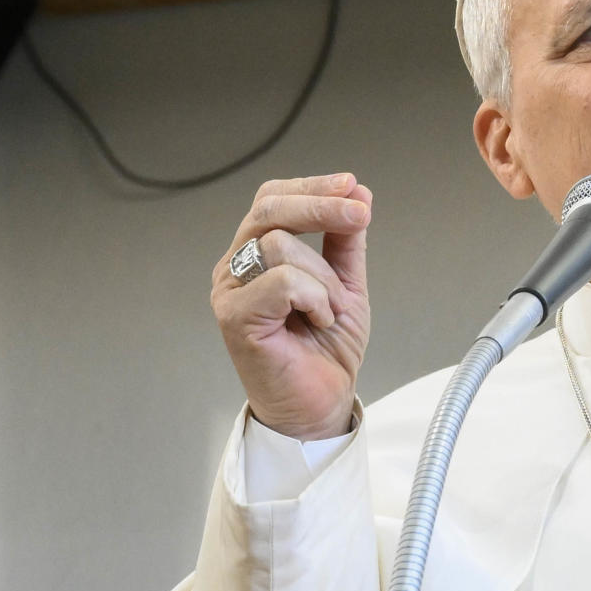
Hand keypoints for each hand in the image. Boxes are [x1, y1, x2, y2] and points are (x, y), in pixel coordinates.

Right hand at [214, 173, 373, 439]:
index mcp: (257, 254)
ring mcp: (231, 291)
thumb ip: (346, 241)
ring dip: (324, 278)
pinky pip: (282, 281)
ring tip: (329, 311)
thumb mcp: (346, 285)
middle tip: (359, 214)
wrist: (321, 404)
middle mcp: (236, 267)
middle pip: (269, 208)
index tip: (352, 186)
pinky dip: (313, 298)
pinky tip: (317, 320)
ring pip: (281, 246)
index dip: (311, 186)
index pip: (274, 199)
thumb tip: (358, 194)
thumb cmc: (324, 352)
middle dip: (321, 205)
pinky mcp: (235, 317)